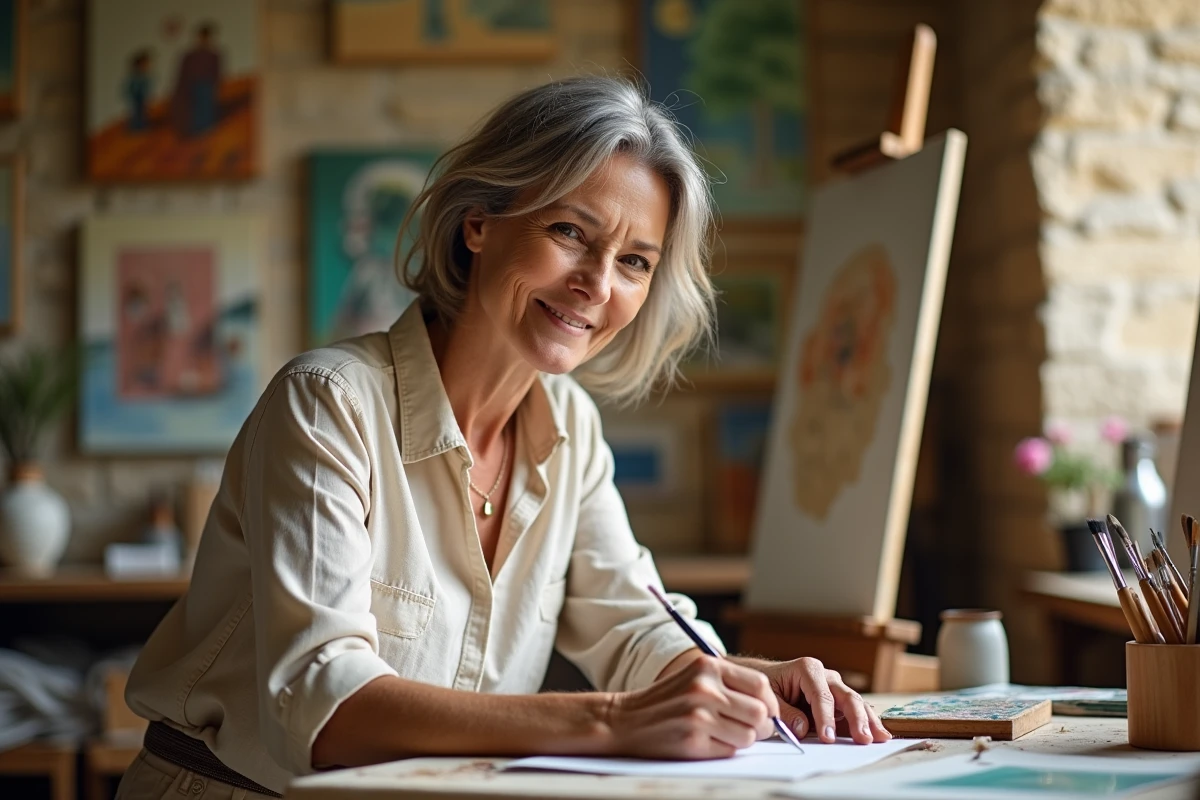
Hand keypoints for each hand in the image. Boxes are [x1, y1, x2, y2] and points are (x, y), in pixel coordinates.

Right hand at [605, 655, 778, 758]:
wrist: (624, 720)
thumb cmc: (665, 700)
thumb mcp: (695, 677)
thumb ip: (728, 685)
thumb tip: (770, 708)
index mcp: (708, 666)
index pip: (760, 684)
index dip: (769, 702)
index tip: (765, 712)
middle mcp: (704, 688)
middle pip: (760, 712)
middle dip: (761, 726)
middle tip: (750, 729)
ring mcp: (698, 715)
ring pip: (749, 735)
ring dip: (742, 740)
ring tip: (723, 734)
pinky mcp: (693, 741)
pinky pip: (729, 751)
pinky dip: (724, 750)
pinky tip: (706, 742)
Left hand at [753, 657, 890, 744]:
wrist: (769, 678)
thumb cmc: (769, 686)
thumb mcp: (770, 697)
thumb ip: (785, 712)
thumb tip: (803, 728)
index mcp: (808, 669)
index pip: (821, 696)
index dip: (826, 718)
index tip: (827, 738)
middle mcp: (826, 675)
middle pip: (846, 696)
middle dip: (856, 719)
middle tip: (863, 739)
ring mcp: (836, 687)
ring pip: (857, 703)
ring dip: (869, 721)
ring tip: (879, 738)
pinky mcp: (840, 700)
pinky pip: (856, 711)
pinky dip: (867, 722)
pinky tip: (879, 734)